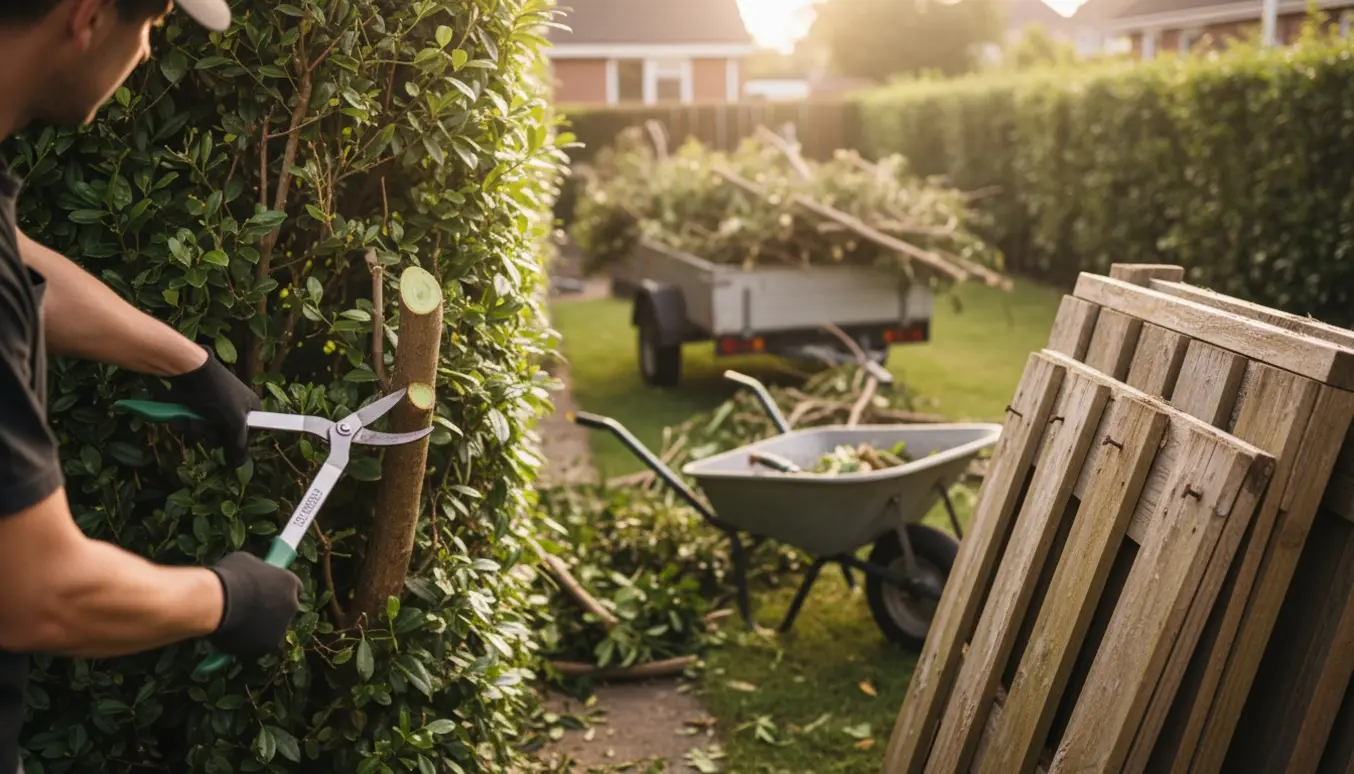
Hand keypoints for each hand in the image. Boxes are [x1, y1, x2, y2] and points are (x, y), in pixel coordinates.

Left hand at [166, 345, 259, 466]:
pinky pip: (188, 428)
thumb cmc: (218, 393)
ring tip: (192, 419)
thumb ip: (238, 445)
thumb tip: (238, 466)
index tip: (229, 445)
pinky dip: (182, 425)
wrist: (189, 371)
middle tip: (208, 426)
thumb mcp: (235, 420)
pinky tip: (180, 418)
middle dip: (211, 435)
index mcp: (250, 409)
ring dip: (195, 430)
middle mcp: (232, 411)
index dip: (238, 443)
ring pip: (203, 435)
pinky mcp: (193, 410)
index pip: (249, 435)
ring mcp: (211, 411)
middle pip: (222, 438)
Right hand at [206, 552, 301, 657]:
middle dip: (269, 611)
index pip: (292, 588)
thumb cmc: (230, 577)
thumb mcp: (245, 564)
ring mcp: (280, 628)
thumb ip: (256, 574)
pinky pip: (255, 644)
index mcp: (290, 583)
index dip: (278, 590)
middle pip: (283, 610)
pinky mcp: (266, 646)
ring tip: (233, 623)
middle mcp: (291, 606)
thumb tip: (250, 577)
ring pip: (269, 630)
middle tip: (248, 609)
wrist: (218, 603)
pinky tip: (229, 635)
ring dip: (257, 628)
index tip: (267, 591)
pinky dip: (245, 642)